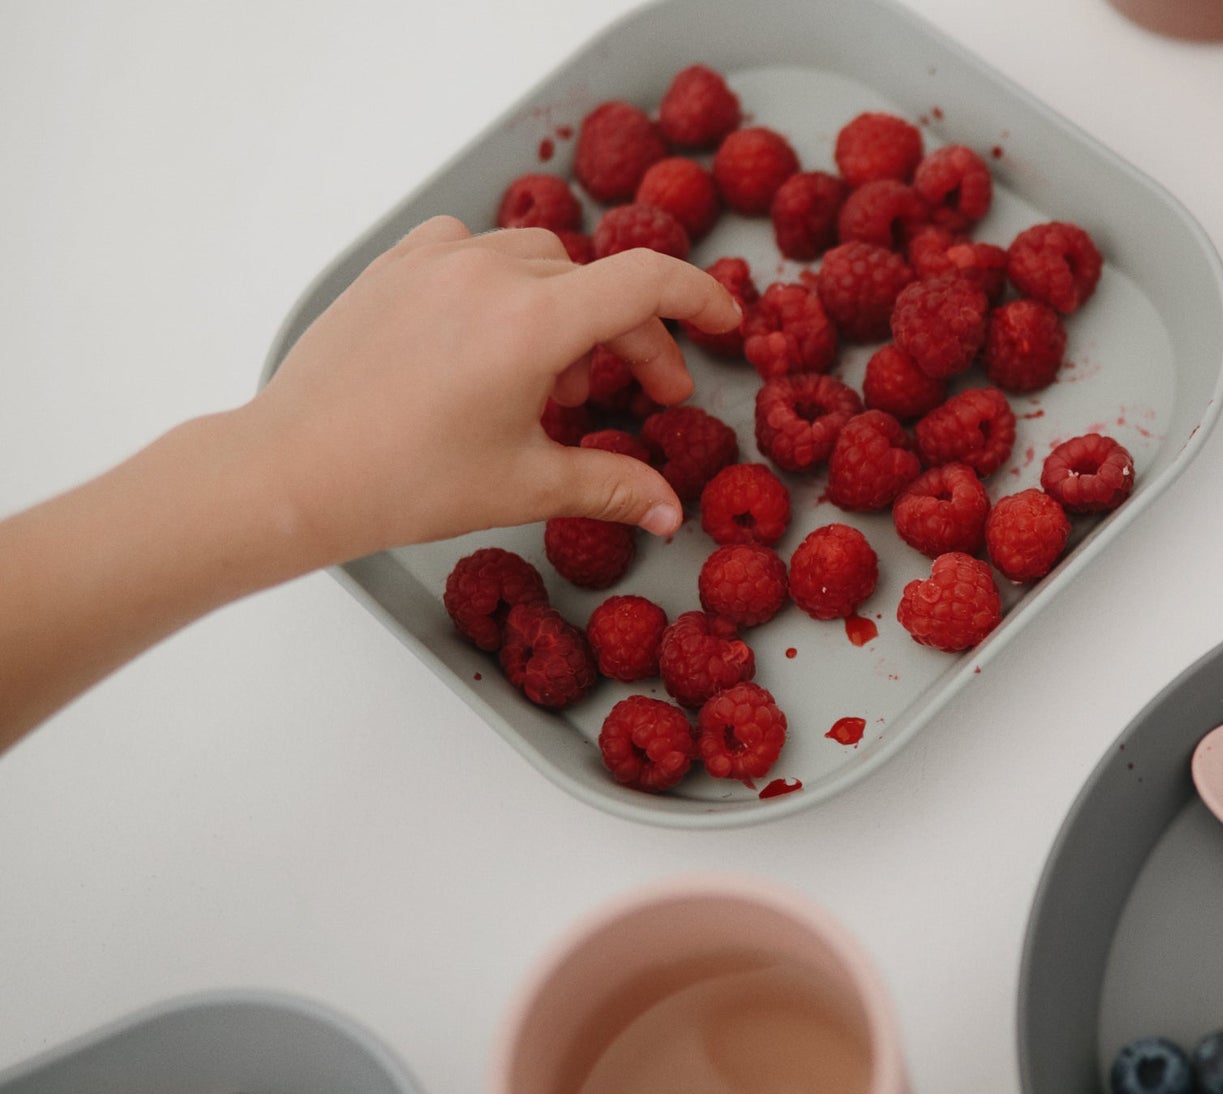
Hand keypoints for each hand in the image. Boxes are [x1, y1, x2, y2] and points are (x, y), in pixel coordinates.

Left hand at [242, 217, 743, 562]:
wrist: (298, 468)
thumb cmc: (406, 479)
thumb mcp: (526, 487)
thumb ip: (612, 488)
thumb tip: (668, 511)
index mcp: (533, 322)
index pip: (646, 281)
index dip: (700, 297)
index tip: (723, 321)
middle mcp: (488, 272)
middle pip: (595, 281)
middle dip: (631, 337)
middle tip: (641, 395)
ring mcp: (436, 260)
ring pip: (537, 262)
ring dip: (568, 313)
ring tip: (556, 384)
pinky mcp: (396, 266)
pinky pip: (473, 254)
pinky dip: (505, 290)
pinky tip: (495, 345)